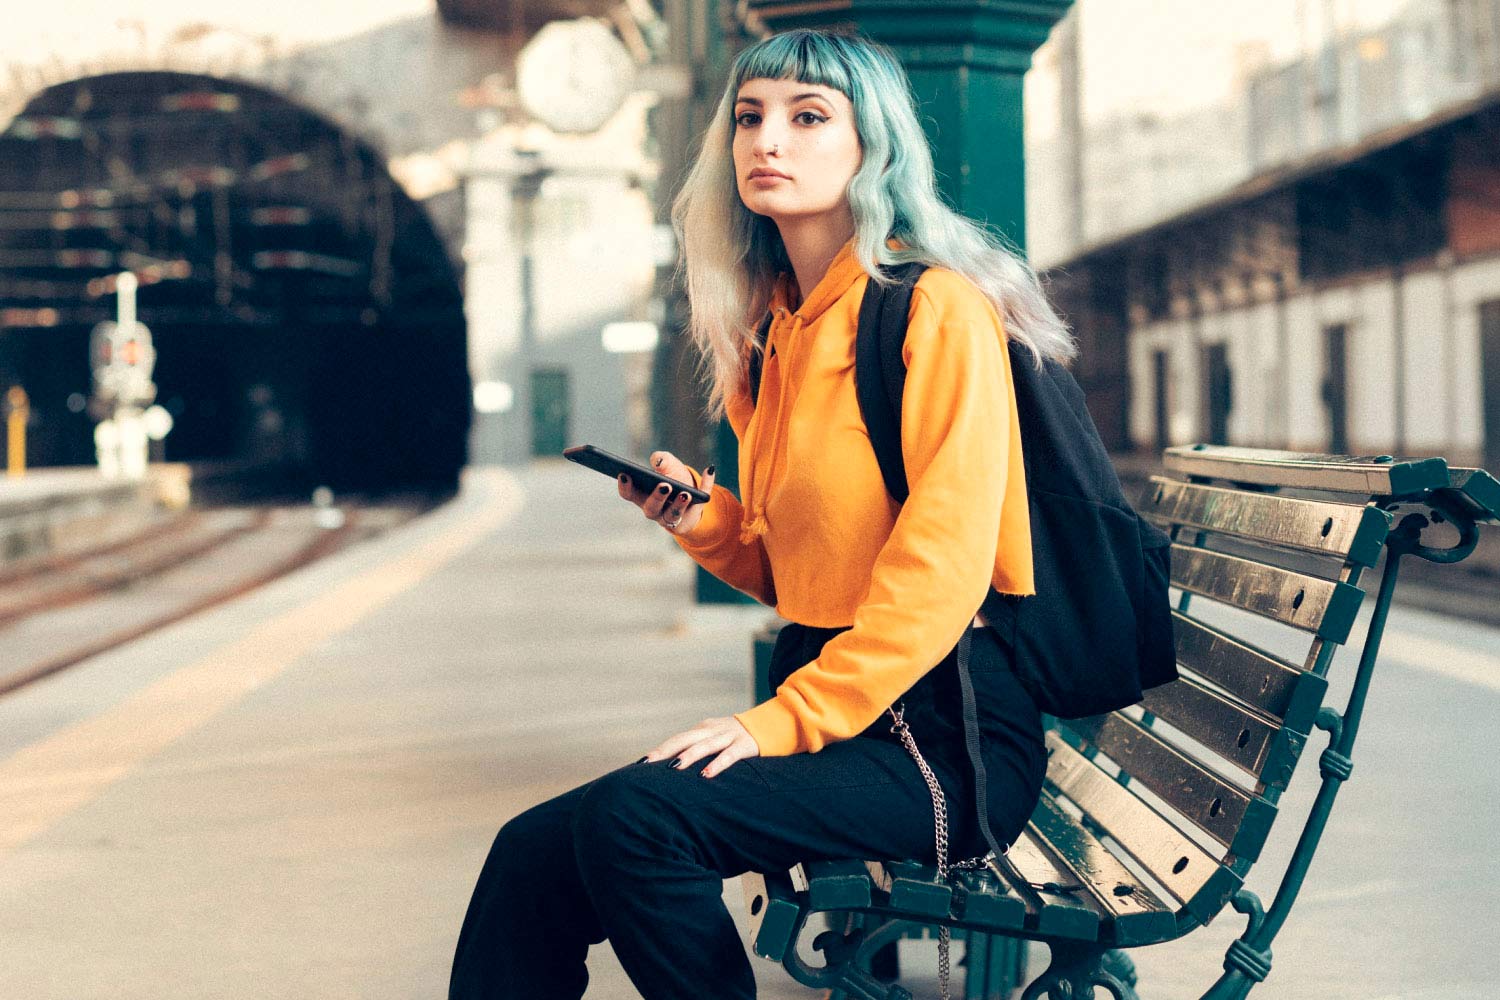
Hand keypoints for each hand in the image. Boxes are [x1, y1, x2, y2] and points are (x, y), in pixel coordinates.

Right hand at [616, 451, 715, 534]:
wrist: (691, 493)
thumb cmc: (672, 476)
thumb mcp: (666, 464)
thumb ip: (661, 459)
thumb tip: (660, 460)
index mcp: (642, 496)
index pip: (629, 494)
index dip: (625, 486)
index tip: (625, 474)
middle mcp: (654, 510)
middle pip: (651, 508)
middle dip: (657, 497)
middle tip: (664, 485)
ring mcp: (671, 517)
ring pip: (673, 515)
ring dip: (679, 504)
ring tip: (685, 494)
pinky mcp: (690, 519)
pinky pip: (699, 506)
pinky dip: (706, 487)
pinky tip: (709, 470)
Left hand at [644, 715, 759, 778]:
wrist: (774, 723)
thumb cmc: (739, 739)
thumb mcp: (717, 740)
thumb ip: (700, 750)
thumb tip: (676, 772)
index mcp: (703, 729)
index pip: (677, 739)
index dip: (659, 750)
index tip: (640, 764)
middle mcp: (712, 730)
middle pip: (684, 739)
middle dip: (665, 751)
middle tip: (647, 764)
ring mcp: (729, 736)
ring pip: (705, 745)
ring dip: (688, 756)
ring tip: (674, 767)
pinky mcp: (745, 745)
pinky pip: (729, 755)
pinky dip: (717, 764)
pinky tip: (706, 775)